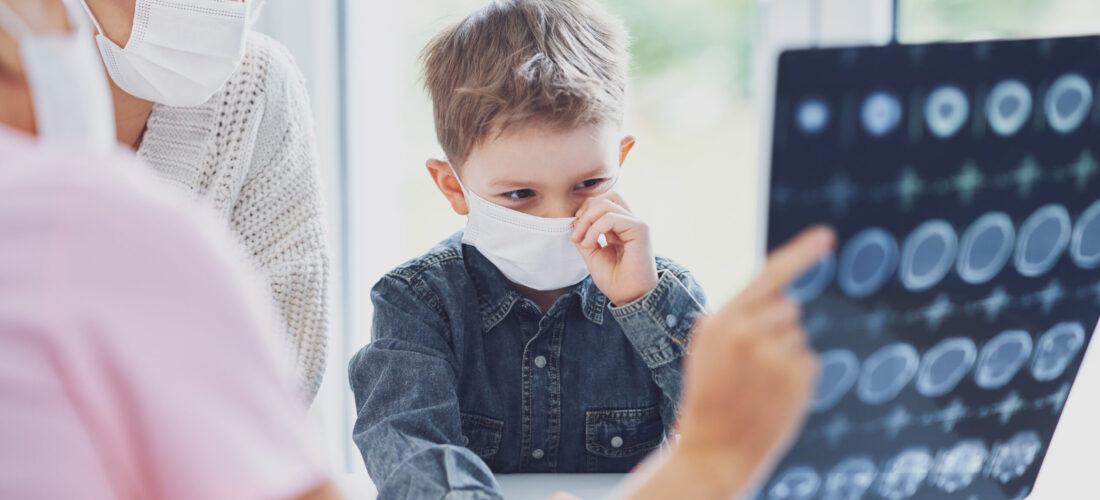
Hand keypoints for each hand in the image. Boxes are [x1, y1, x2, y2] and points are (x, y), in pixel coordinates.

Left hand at [571, 191, 657, 305]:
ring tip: (581, 240)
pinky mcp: (640, 229)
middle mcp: (630, 222)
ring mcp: (637, 224)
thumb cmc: (614, 279)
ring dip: (587, 220)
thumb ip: (584, 234)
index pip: (603, 202)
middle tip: (577, 232)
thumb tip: (575, 219)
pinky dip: (595, 229)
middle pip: (607, 197)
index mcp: (622, 226)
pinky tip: (590, 244)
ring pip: (607, 203)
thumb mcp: (592, 253)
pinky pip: (611, 218)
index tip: (575, 233)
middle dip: (586, 210)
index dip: (585, 211)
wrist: (628, 297)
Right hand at [672, 226, 834, 493]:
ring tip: (757, 384)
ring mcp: (774, 354)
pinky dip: (796, 376)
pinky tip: (772, 395)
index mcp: (722, 319)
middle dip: (776, 329)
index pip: (770, 276)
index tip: (827, 235)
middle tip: (749, 365)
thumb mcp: (709, 348)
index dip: (801, 253)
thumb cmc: (709, 396)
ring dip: (784, 355)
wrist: (712, 450)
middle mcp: (748, 331)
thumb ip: (739, 317)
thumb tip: (787, 298)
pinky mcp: (797, 376)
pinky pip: (808, 360)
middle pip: (788, 308)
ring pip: (797, 335)